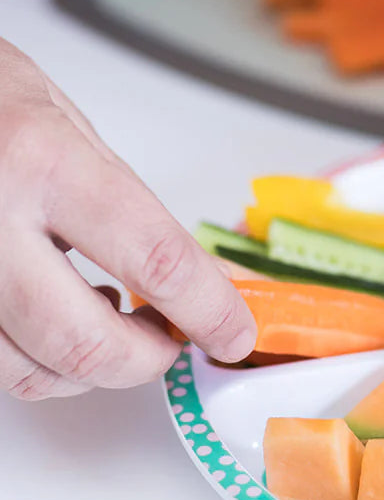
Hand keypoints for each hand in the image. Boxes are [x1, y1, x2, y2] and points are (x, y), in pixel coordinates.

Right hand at [0, 40, 255, 399]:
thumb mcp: (70, 128)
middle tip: (172, 339)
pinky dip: (41, 363)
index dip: (208, 309)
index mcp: (41, 162)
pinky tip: (57, 319)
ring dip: (93, 368)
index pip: (154, 257)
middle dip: (147, 359)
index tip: (235, 332)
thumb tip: (206, 274)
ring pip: (31, 371)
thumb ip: (134, 207)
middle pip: (86, 341)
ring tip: (112, 317)